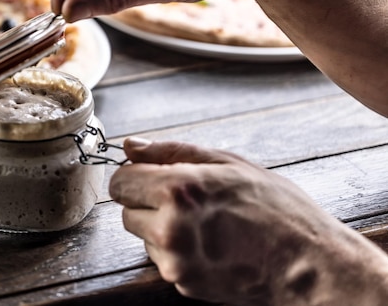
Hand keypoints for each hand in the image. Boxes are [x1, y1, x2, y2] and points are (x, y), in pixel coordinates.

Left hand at [109, 137, 387, 304]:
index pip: (119, 182)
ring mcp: (175, 262)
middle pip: (125, 210)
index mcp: (178, 191)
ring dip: (160, 225)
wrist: (310, 265)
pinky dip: (176, 249)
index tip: (151, 175)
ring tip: (203, 221)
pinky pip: (162, 258)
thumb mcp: (227, 163)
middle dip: (146, 200)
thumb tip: (129, 146)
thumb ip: (170, 151)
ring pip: (143, 235)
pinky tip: (210, 243)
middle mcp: (169, 229)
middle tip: (184, 198)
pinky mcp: (182, 284)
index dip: (135, 175)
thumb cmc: (276, 208)